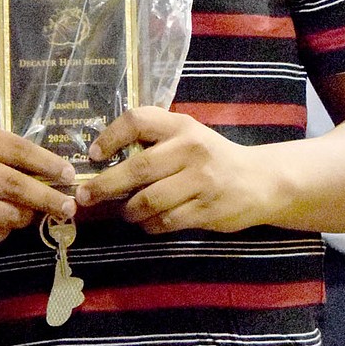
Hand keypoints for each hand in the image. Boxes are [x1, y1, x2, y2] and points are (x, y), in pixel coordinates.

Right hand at [0, 125, 76, 249]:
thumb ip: (3, 152)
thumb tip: (53, 170)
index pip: (16, 149)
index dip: (47, 162)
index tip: (69, 173)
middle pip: (16, 185)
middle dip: (48, 197)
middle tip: (70, 205)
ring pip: (10, 214)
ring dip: (26, 216)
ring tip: (27, 211)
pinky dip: (5, 230)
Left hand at [74, 107, 272, 233]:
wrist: (259, 181)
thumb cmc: (211, 156)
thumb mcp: (187, 135)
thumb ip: (154, 140)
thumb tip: (103, 158)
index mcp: (181, 125)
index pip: (138, 120)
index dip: (110, 136)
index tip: (94, 154)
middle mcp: (190, 149)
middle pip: (138, 168)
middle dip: (105, 184)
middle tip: (85, 195)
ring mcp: (200, 181)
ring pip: (148, 200)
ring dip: (128, 210)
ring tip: (124, 211)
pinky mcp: (206, 210)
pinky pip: (165, 222)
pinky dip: (148, 225)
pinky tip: (147, 222)